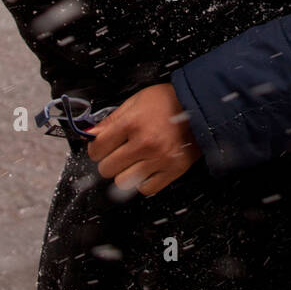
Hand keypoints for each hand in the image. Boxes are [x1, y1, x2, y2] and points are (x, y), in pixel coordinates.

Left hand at [86, 84, 200, 195]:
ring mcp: (159, 158)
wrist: (200, 106)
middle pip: (107, 168)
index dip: (96, 148)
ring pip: (123, 182)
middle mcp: (145, 143)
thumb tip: (90, 134)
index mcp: (133, 123)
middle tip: (119, 153)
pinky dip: (143, 181)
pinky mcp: (173, 169)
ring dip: (125, 173)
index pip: (97, 148)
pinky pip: (146, 189)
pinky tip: (147, 168)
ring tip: (133, 161)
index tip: (101, 147)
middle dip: (109, 161)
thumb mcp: (136, 101)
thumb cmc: (169, 101)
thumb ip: (111, 119)